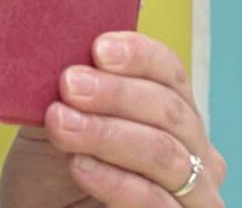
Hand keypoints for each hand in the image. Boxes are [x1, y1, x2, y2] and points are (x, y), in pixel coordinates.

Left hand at [0, 32, 225, 207]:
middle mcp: (192, 148)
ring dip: (107, 133)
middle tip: (70, 84)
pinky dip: (115, 180)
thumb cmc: (49, 172)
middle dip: (116, 93)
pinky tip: (80, 165)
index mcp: (169, 111)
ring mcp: (192, 192)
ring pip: (163, 152)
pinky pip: (154, 201)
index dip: (138, 55)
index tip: (98, 48)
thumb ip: (70, 90)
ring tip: (61, 123)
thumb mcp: (55, 120)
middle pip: (168, 109)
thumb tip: (65, 48)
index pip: (168, 71)